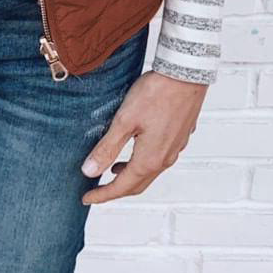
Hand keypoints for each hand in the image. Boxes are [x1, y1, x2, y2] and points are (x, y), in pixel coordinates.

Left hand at [79, 70, 207, 204]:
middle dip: (116, 190)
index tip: (86, 198)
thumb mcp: (124, 120)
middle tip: (97, 189)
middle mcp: (165, 159)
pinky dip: (143, 162)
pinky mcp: (179, 136)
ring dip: (130, 176)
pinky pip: (159, 158)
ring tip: (113, 169)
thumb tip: (89, 171)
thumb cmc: (156, 94)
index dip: (102, 195)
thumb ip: (107, 148)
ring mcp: (174, 148)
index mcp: (149, 159)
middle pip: (137, 184)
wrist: (186, 75)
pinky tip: (135, 149)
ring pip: (149, 172)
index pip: (121, 187)